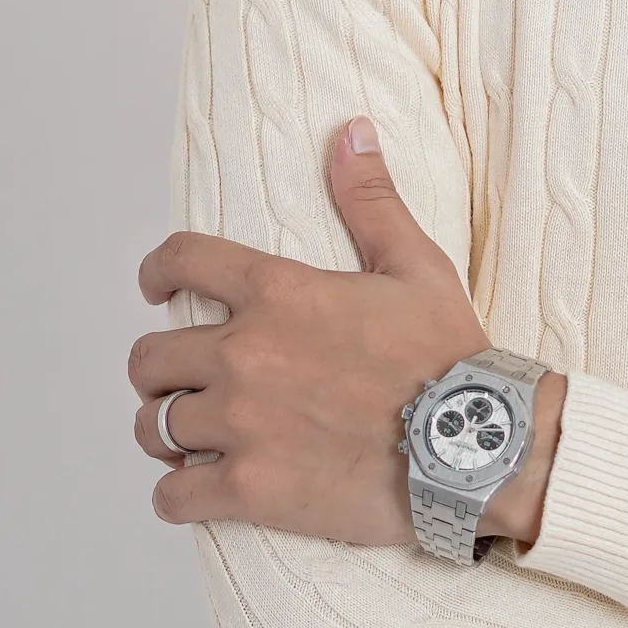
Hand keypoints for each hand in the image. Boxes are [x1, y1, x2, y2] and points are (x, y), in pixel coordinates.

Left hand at [131, 117, 501, 545]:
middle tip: (183, 382)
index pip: (181, 262)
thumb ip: (370, 199)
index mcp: (279, 293)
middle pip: (148, 358)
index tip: (156, 289)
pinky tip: (194, 491)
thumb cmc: (452, 358)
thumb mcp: (416, 266)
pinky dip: (178, 496)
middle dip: (159, 370)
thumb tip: (352, 130)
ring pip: (153, 427)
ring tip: (188, 439)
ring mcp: (243, 425)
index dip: (157, 273)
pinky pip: (174, 497)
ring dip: (165, 431)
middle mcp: (247, 354)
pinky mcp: (252, 489)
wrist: (479, 448)